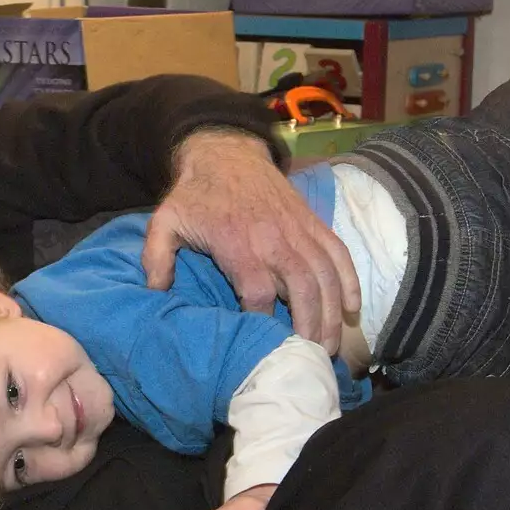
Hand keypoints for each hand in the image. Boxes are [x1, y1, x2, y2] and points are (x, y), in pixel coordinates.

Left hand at [144, 129, 360, 353]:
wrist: (226, 152)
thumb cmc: (195, 193)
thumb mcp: (165, 221)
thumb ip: (156, 256)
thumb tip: (156, 292)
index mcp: (239, 243)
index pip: (258, 292)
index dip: (263, 319)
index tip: (261, 340)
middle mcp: (275, 239)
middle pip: (303, 289)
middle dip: (310, 326)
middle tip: (310, 357)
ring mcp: (298, 230)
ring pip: (325, 275)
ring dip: (332, 312)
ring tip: (330, 345)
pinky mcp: (313, 222)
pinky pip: (338, 253)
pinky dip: (349, 281)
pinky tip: (353, 309)